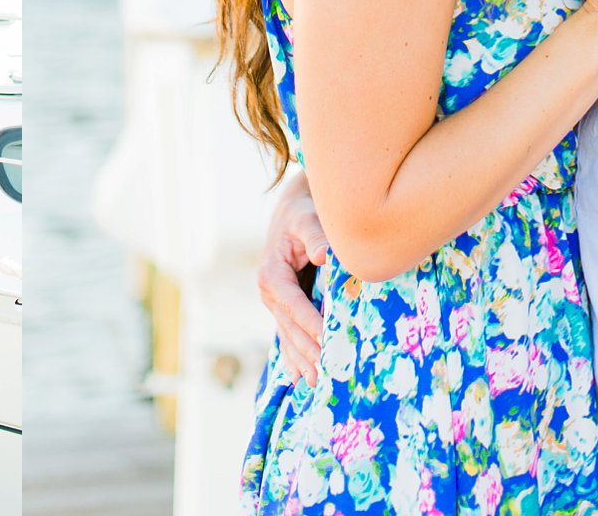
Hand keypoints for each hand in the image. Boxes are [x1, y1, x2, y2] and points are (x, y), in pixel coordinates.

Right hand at [256, 187, 328, 386]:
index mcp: (272, 274)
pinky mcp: (284, 309)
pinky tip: (298, 378)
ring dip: (302, 361)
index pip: (293, 304)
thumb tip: (324, 256)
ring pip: (288, 337)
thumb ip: (315, 235)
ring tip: (317, 383)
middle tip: (328, 373)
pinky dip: (294, 358)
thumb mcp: (307, 219)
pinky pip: (288, 336)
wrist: (291, 214)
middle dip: (308, 351)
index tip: (327, 341)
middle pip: (290, 327)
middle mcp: (269, 293)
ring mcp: (275, 304)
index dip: (310, 324)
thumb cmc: (302, 215)